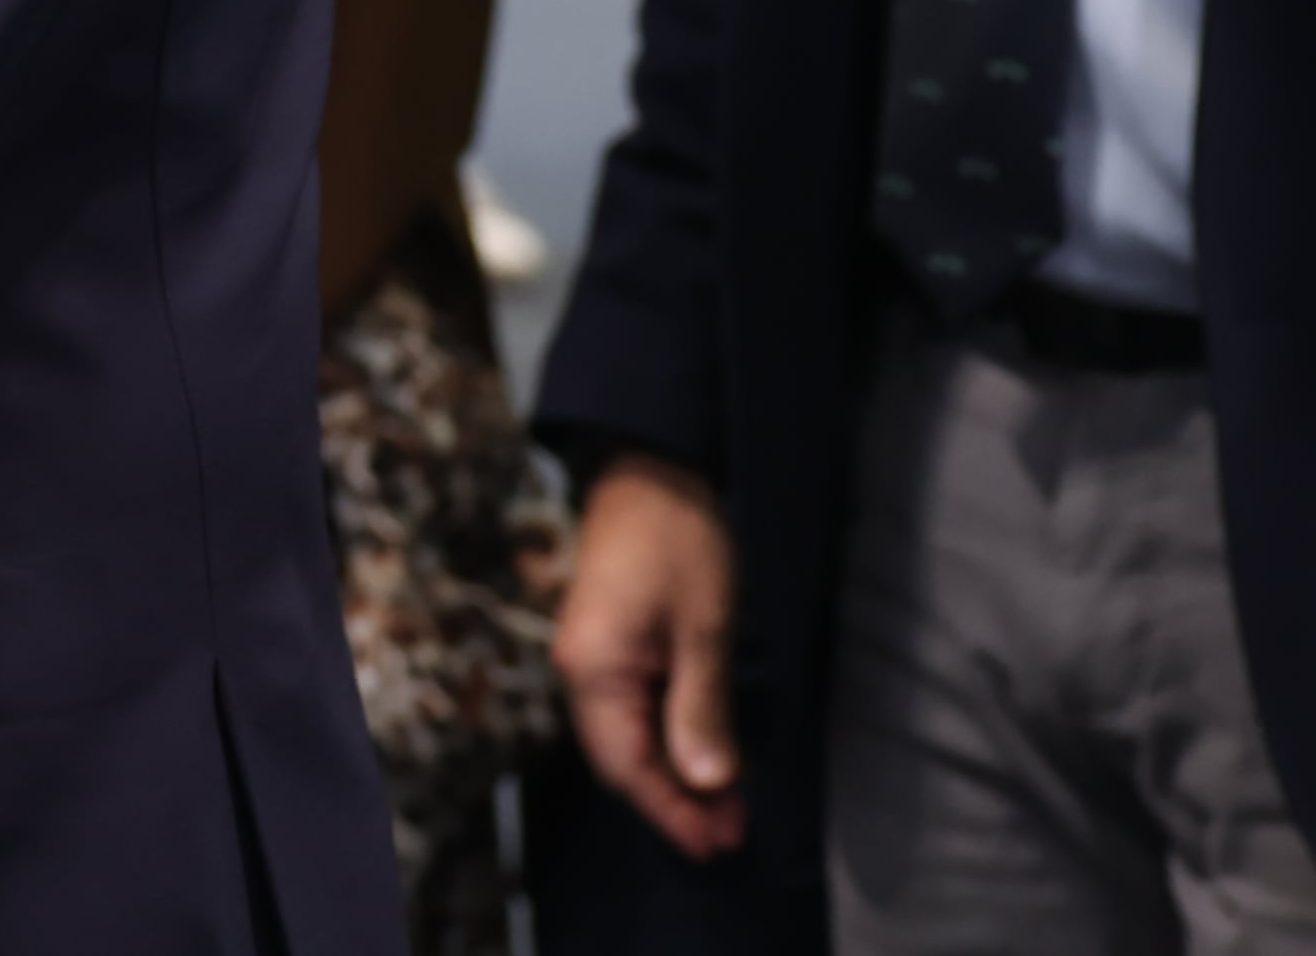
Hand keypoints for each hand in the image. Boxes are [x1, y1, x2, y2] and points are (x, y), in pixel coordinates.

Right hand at [554, 452, 745, 858]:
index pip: (628, 766)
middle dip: (675, 802)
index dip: (672, 811)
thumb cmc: (680, 541)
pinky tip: (700, 755)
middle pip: (622, 761)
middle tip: (733, 833)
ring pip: (627, 740)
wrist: (651, 470)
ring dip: (674, 775)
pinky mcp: (608, 647)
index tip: (719, 844)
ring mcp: (591, 659)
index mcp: (594, 670)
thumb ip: (701, 708)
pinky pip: (631, 714)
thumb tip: (709, 783)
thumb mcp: (703, 628)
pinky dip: (667, 743)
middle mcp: (582, 672)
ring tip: (727, 807)